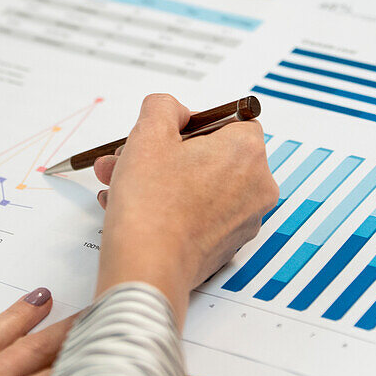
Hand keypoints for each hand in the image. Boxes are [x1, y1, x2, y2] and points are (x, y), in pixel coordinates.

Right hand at [92, 93, 278, 323]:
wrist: (147, 269)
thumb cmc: (152, 205)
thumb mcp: (148, 134)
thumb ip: (163, 107)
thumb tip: (174, 111)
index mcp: (248, 152)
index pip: (231, 120)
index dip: (192, 123)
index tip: (165, 133)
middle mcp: (256, 186)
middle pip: (210, 155)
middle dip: (164, 153)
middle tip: (131, 155)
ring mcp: (243, 220)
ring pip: (199, 185)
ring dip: (159, 179)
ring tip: (119, 182)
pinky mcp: (225, 245)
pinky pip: (199, 214)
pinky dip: (170, 207)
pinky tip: (133, 207)